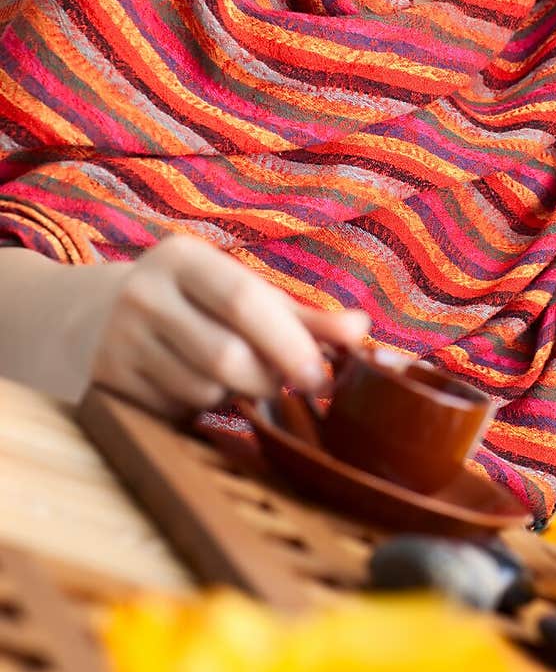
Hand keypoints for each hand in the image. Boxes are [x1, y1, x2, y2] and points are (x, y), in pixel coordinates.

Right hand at [82, 232, 369, 420]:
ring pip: (203, 392)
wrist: (78, 316)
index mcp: (183, 259)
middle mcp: (144, 295)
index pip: (245, 301)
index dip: (291, 344)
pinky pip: (174, 413)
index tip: (322, 375)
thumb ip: (300, 314)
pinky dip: (197, 410)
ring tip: (228, 377)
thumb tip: (361, 330)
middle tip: (284, 384)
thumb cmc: (184, 302)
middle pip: (228, 357)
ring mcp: (118, 343)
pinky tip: (189, 388)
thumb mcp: (234, 292)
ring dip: (231, 396)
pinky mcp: (104, 386)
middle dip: (267, 379)